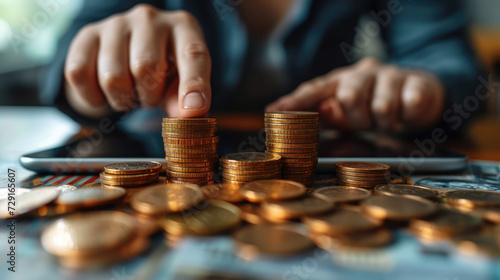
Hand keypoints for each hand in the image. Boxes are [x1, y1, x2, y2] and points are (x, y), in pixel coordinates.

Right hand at [64, 4, 210, 117]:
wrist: (128, 53)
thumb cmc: (164, 71)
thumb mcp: (180, 84)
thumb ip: (183, 100)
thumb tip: (186, 116)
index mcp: (183, 27)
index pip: (193, 55)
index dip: (193, 85)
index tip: (191, 113)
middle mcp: (150, 18)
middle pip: (145, 68)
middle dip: (148, 96)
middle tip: (149, 98)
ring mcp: (116, 23)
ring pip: (112, 77)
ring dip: (122, 99)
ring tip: (130, 93)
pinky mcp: (87, 34)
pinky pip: (79, 75)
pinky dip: (93, 97)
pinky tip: (105, 93)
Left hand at [266, 58, 444, 130]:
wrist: (421, 93)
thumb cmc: (376, 104)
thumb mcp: (350, 112)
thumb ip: (328, 116)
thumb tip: (307, 121)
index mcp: (342, 80)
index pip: (314, 89)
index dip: (294, 101)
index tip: (273, 113)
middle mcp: (363, 72)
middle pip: (348, 96)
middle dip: (356, 119)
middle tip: (366, 124)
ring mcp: (391, 75)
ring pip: (381, 107)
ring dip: (384, 123)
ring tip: (387, 120)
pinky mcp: (417, 84)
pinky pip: (409, 106)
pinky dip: (407, 118)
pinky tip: (407, 115)